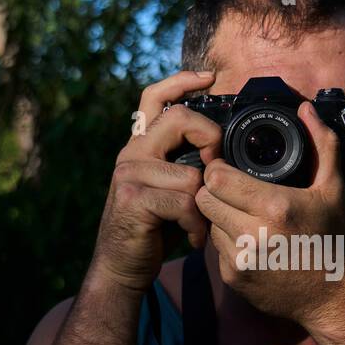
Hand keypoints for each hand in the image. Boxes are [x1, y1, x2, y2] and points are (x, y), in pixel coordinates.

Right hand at [88, 70, 221, 292]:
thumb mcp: (171, 191)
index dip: (181, 81)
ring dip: (206, 205)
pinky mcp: (132, 198)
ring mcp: (129, 174)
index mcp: (141, 145)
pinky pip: (184, 202)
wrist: (121, 266)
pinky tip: (193, 238)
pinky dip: (196, 224)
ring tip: (200, 225)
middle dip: (211, 139)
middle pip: (180, 118)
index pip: (154, 97)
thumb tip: (223, 156)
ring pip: (191, 173)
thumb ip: (186, 166)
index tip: (208, 77)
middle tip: (217, 172)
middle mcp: (132, 153)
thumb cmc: (154, 230)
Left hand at [195, 101, 344, 322]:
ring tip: (242, 213)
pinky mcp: (233, 277)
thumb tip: (306, 108)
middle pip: (204, 199)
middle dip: (214, 191)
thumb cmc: (331, 237)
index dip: (218, 169)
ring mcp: (241, 259)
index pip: (217, 178)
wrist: (331, 296)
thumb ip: (322, 143)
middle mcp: (254, 234)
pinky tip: (247, 239)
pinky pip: (213, 248)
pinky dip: (226, 240)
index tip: (228, 168)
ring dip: (218, 215)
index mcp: (276, 206)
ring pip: (206, 222)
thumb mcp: (333, 188)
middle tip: (232, 190)